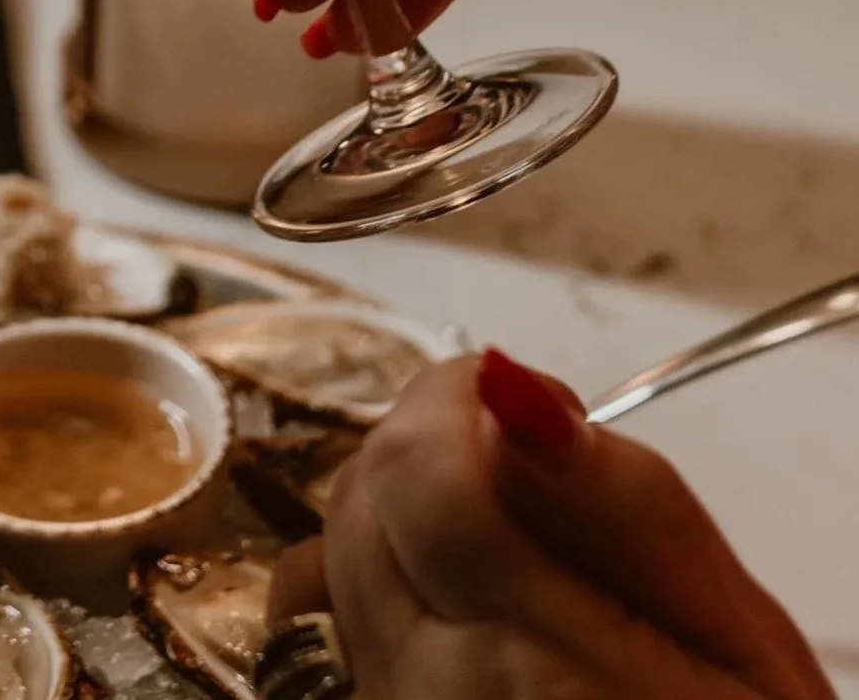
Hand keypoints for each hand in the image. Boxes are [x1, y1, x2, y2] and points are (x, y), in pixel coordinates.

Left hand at [269, 352, 832, 698]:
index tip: (523, 401)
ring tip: (502, 534)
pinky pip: (319, 616)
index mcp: (532, 665)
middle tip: (527, 464)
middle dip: (432, 440)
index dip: (456, 398)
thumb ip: (622, 506)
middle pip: (363, 494)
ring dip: (397, 501)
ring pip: (332, 545)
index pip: (416, 469)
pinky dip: (366, 571)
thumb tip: (509, 388)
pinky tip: (447, 588)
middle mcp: (430, 693)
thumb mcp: (738, 641)